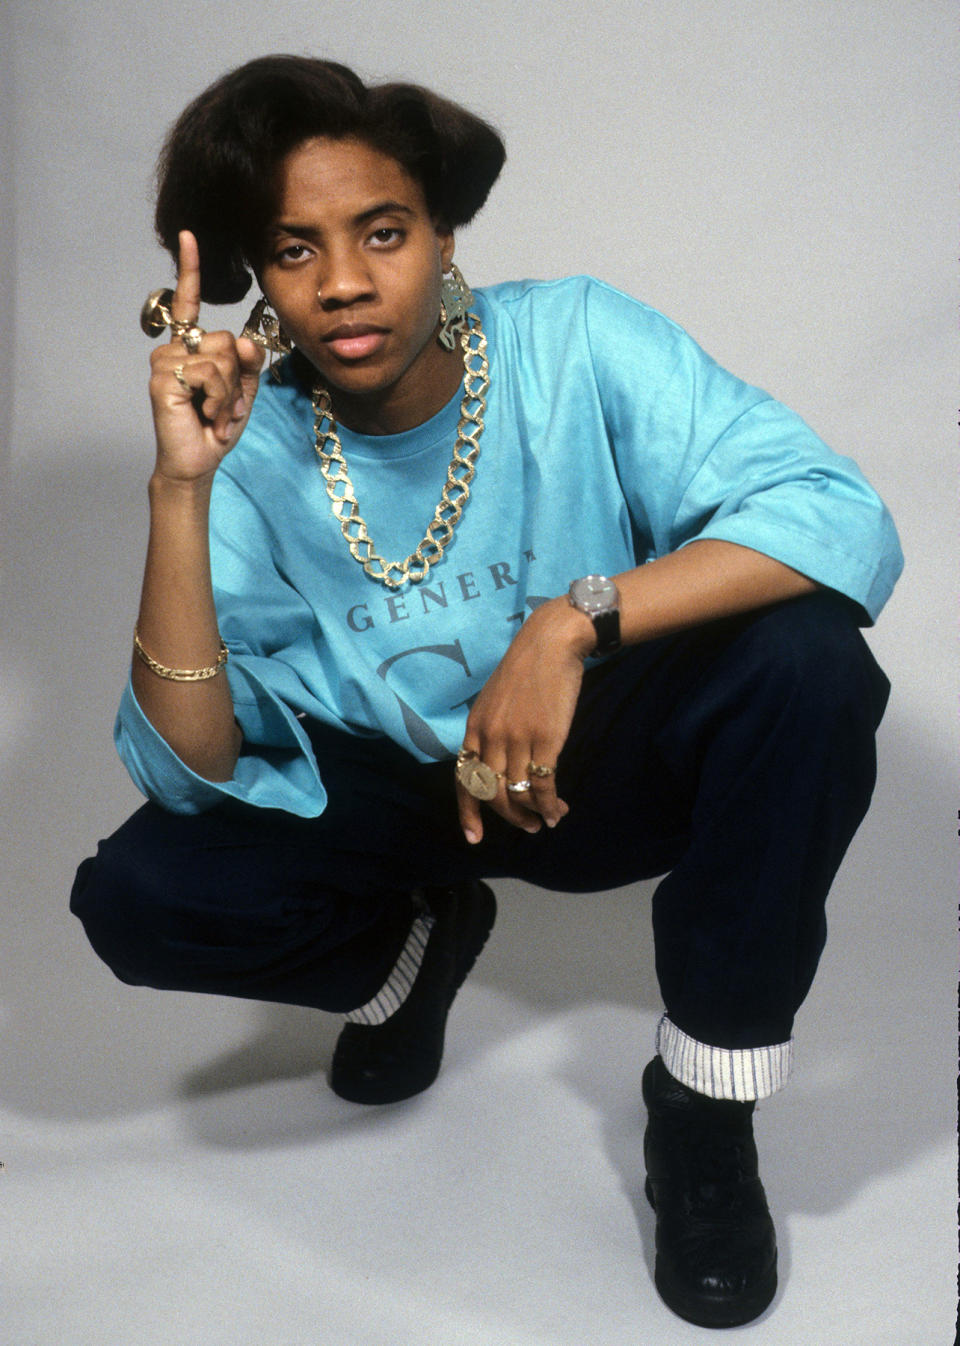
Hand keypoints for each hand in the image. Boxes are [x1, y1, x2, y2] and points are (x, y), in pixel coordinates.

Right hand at [148, 231, 263, 482]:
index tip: (188, 236)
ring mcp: (165, 362)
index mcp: (191, 347)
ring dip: (229, 393)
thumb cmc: (215, 425)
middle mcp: (174, 349)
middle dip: (237, 378)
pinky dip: (219, 399)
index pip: (189, 302)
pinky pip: (209, 373)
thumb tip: (242, 338)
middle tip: (226, 405)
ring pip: (220, 357)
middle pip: (225, 340)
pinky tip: (208, 416)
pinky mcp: (162, 378)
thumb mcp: (243, 391)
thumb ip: (248, 363)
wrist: (198, 461)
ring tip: (216, 413)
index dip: (190, 269)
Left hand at [455, 597, 594, 843]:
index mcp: (475, 729)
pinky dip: (548, 803)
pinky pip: (542, 784)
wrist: (551, 644)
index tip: (474, 838)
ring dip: (533, 814)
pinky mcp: (545, 739)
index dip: (468, 812)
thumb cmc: (526, 671)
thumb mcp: (495, 701)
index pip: (464, 780)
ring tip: (548, 819)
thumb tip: (497, 766)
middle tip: (528, 827)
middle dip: (510, 817)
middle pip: (493, 793)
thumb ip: (491, 732)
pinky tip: (558, 809)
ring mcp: (517, 739)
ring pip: (518, 793)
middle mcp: (491, 738)